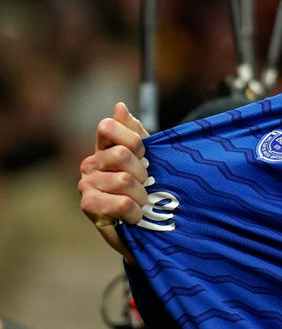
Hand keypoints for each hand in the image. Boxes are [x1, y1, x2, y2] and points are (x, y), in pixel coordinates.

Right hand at [78, 102, 149, 262]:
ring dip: (142, 195)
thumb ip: (135, 131)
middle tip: (147, 183)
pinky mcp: (88, 206)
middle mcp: (91, 162)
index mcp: (104, 146)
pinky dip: (135, 211)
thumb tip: (119, 106)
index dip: (133, 139)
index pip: (107, 127)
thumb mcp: (148, 155)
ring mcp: (87, 184)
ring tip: (144, 202)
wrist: (144, 222)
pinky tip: (136, 216)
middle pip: (121, 155)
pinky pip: (121, 203)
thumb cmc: (146, 184)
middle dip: (143, 171)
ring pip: (124, 181)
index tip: (144, 153)